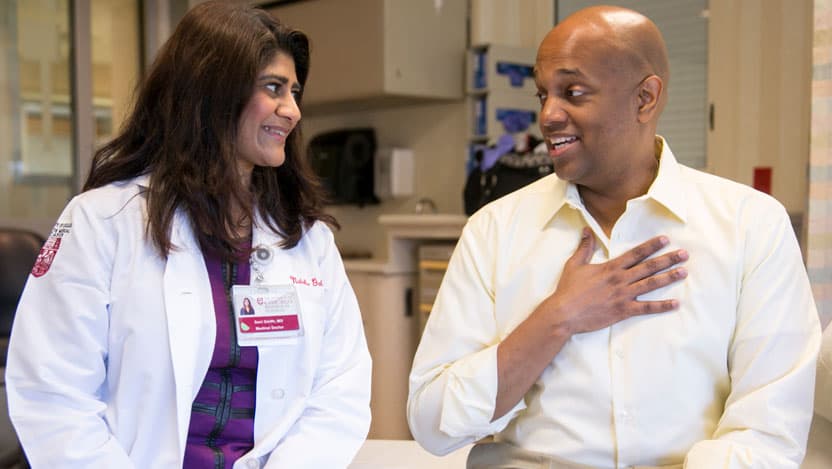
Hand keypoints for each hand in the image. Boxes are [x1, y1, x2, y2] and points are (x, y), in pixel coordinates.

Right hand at [546, 227, 687, 334]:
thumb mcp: (574, 265)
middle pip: (649, 267)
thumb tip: (586, 230)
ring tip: (684, 272)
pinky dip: (662, 306)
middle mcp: (620, 279)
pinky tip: (675, 303)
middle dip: (668, 259)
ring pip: (651, 285)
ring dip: (669, 278)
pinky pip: (646, 308)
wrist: (564, 313)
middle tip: (684, 254)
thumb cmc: (568, 290)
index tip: (665, 239)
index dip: (651, 245)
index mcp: (610, 268)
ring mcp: (623, 295)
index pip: (635, 253)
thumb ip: (584, 247)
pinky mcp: (623, 311)